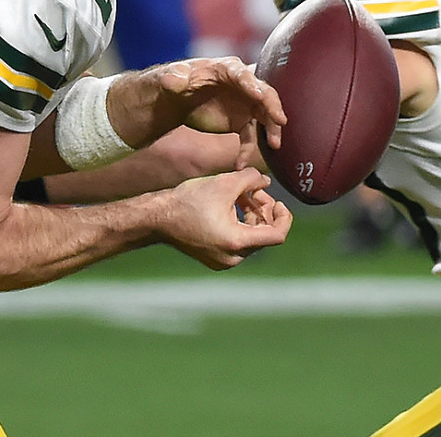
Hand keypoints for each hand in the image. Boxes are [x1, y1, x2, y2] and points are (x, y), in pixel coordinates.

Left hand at [152, 57, 284, 152]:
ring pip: (264, 117)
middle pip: (263, 94)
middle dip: (272, 106)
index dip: (252, 84)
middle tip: (280, 120)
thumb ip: (174, 77)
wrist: (174, 99)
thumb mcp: (170, 77)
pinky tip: (240, 163)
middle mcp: (242, 86)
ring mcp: (244, 105)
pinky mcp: (240, 122)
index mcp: (226, 69)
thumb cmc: (175, 81)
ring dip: (271, 130)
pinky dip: (247, 150)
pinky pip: (249, 137)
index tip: (260, 95)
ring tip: (275, 144)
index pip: (242, 75)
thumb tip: (177, 80)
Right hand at [156, 168, 291, 269]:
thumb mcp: (223, 183)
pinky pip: (236, 242)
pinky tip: (227, 207)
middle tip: (253, 191)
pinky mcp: (213, 258)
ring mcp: (222, 261)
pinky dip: (238, 224)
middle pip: (263, 234)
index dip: (284, 217)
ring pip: (249, 237)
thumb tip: (266, 181)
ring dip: (250, 216)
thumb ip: (251, 179)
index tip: (279, 202)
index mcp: (237, 242)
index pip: (277, 235)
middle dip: (262, 210)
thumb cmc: (187, 201)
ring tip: (239, 196)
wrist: (156, 218)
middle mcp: (233, 258)